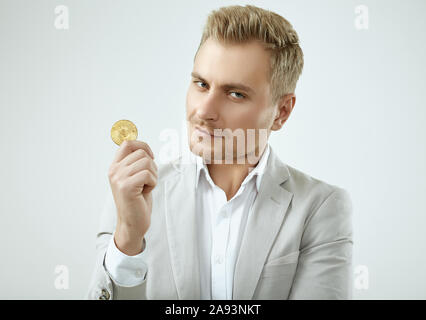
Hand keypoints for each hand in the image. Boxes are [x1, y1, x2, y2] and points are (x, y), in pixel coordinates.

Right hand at [108, 140, 156, 254]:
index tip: (151, 157)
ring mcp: (119, 178)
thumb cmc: (137, 201)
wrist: (133, 223)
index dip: (143, 146)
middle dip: (152, 166)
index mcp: (115, 166)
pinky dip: (153, 183)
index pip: (127, 143)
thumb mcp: (134, 177)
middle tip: (147, 180)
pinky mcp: (126, 186)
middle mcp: (114, 170)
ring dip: (153, 175)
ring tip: (145, 186)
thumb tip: (144, 147)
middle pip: (141, 153)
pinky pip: (148, 174)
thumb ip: (136, 163)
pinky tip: (145, 192)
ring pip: (147, 162)